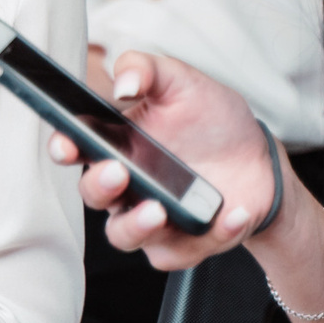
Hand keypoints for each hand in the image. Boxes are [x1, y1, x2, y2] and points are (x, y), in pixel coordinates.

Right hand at [55, 52, 294, 272]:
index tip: (67, 144)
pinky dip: (209, 236)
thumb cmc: (212, 121)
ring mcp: (151, 218)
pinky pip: (180, 252)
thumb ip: (147, 70)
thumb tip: (124, 82)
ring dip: (136, 226)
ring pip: (123, 236)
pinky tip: (232, 212)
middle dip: (99, 186)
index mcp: (116, 144)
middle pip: (93, 195)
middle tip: (119, 172)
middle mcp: (126, 185)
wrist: (259, 159)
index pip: (75, 149)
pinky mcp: (182, 244)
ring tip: (159, 210)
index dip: (64, 148)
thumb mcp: (182, 83)